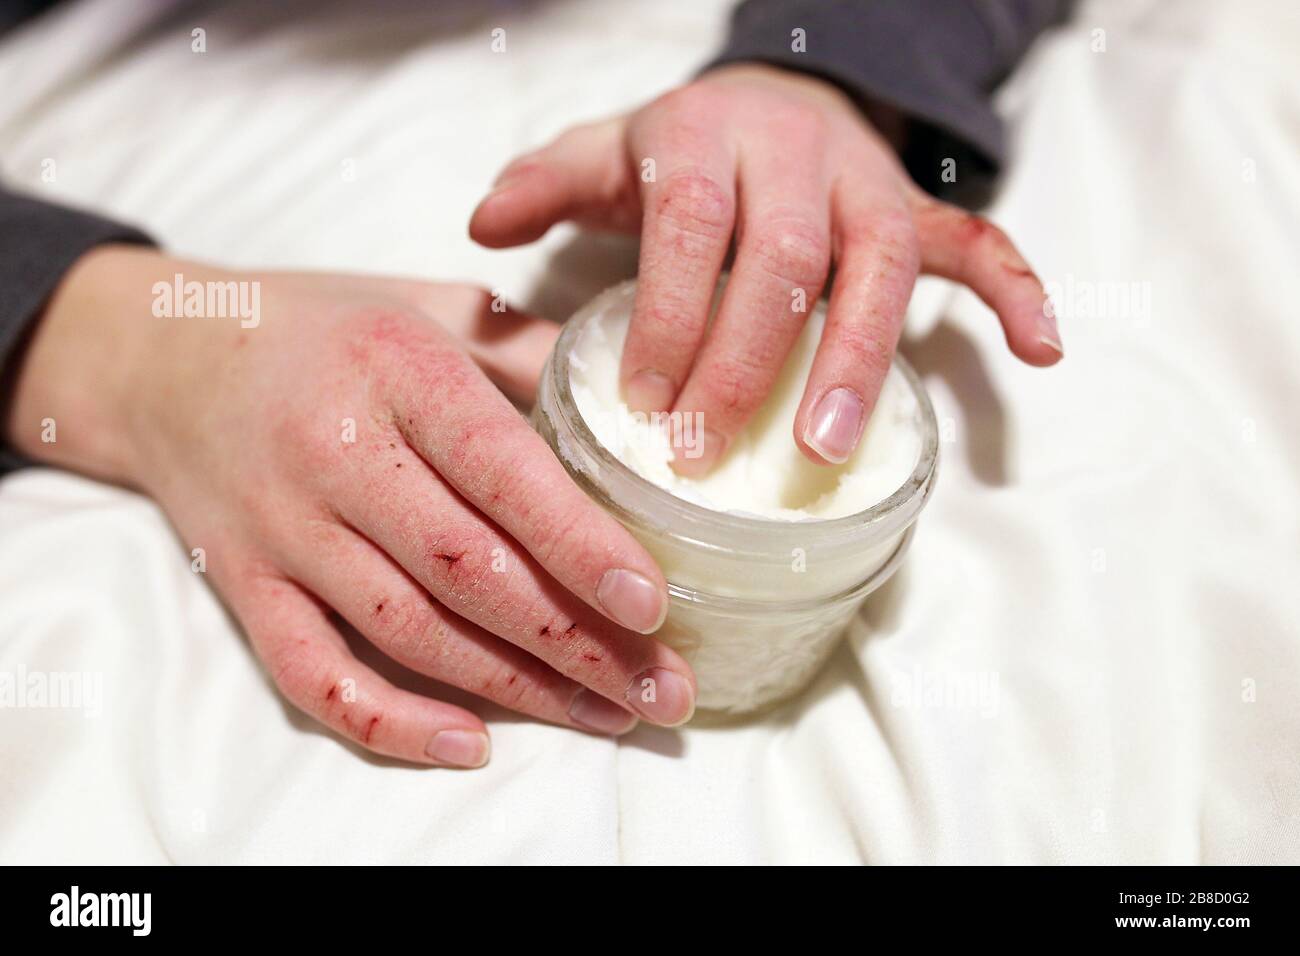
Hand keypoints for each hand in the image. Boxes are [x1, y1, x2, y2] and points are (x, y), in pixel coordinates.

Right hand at [5, 246, 697, 766]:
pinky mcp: (245, 584)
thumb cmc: (327, 327)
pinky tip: (472, 744)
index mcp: (397, 370)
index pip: (499, 469)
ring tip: (607, 714)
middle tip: (662, 688)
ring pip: (409, 631)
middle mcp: (336, 453)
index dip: (578, 543)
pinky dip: (389, 721)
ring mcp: (283, 528)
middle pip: (466, 570)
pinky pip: (312, 673)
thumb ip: (533, 353)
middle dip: (576, 640)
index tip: (652, 601)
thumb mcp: (433, 305)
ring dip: (517, 688)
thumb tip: (641, 408)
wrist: (165, 355)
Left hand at [470, 63, 1062, 473]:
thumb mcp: (609, 150)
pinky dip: (1016, 292)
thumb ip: (548, 181)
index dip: (668, 312)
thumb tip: (481, 225)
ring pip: (879, 264)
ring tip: (828, 448)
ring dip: (860, 358)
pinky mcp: (917, 211)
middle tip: (706, 449)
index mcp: (703, 139)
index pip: (688, 225)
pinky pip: (978, 243)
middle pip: (780, 258)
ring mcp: (865, 184)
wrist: (777, 96)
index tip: (643, 401)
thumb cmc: (684, 149)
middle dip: (745, 360)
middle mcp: (793, 156)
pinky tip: (1043, 352)